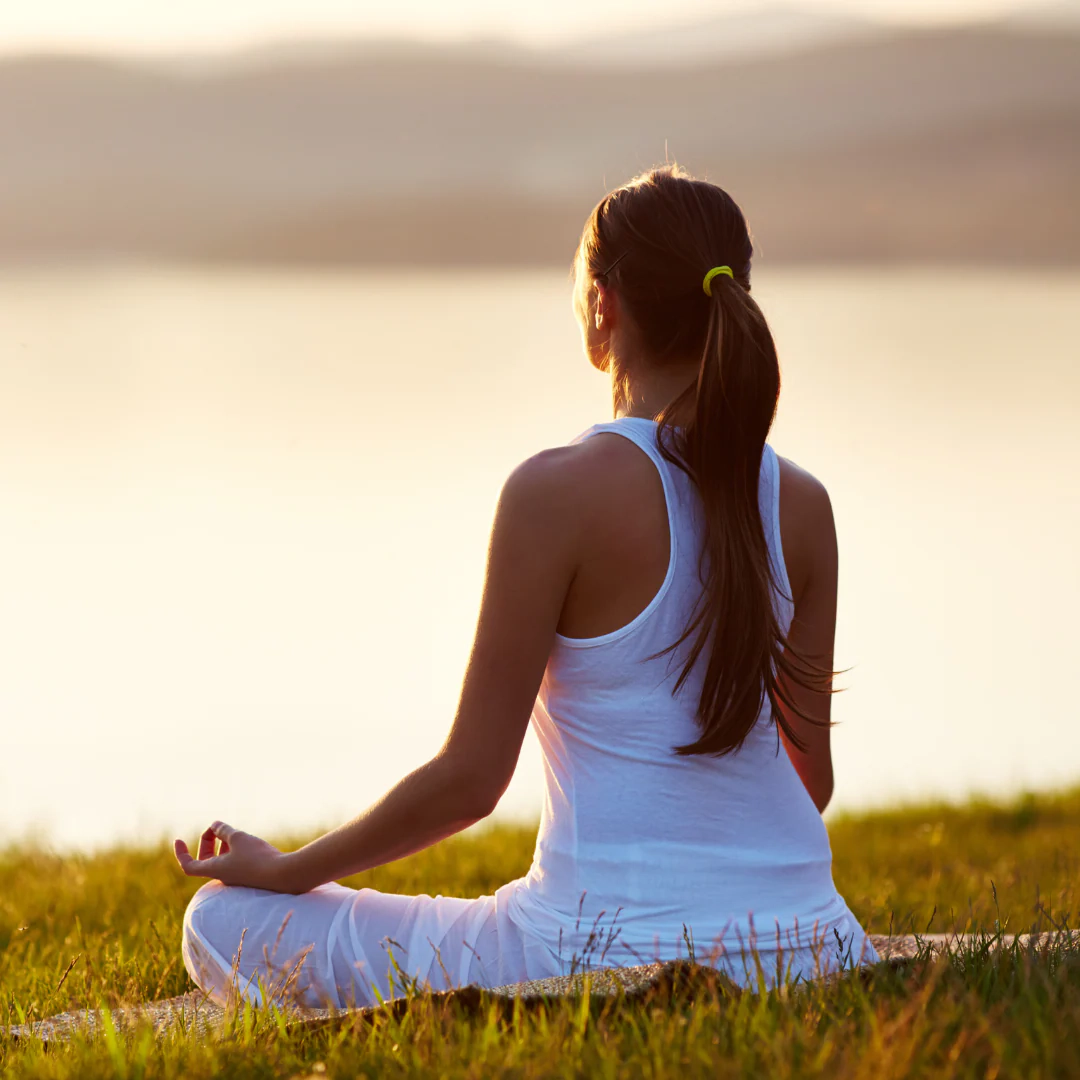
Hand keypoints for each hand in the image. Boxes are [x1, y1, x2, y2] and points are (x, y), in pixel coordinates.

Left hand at [174, 821, 294, 891]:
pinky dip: (234, 850)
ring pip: (221, 860)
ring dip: (222, 844)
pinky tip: (246, 840)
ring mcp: (237, 878)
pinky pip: (234, 862)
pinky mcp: (249, 876)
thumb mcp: (238, 838)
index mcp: (215, 869)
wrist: (282, 875)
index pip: (188, 865)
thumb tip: (215, 825)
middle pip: (205, 861)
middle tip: (217, 829)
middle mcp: (223, 876)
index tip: (179, 840)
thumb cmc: (257, 857)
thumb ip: (224, 830)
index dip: (181, 853)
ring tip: (232, 832)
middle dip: (207, 842)